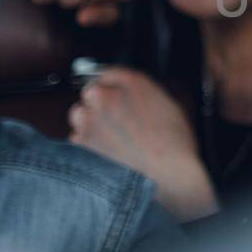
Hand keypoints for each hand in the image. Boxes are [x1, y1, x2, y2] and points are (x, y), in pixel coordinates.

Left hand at [69, 68, 218, 219]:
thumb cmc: (173, 147)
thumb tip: (134, 99)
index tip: (112, 94)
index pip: (110, 73)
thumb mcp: (169, 107)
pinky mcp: (80, 143)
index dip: (111, 86)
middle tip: (115, 122)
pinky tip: (106, 155)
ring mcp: (89, 119)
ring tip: (110, 141)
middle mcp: (106, 96)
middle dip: (99, 105)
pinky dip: (86, 146)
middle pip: (91, 93)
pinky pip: (77, 139)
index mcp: (131, 83)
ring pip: (80, 115)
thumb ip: (144, 95)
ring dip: (90, 124)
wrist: (165, 179)